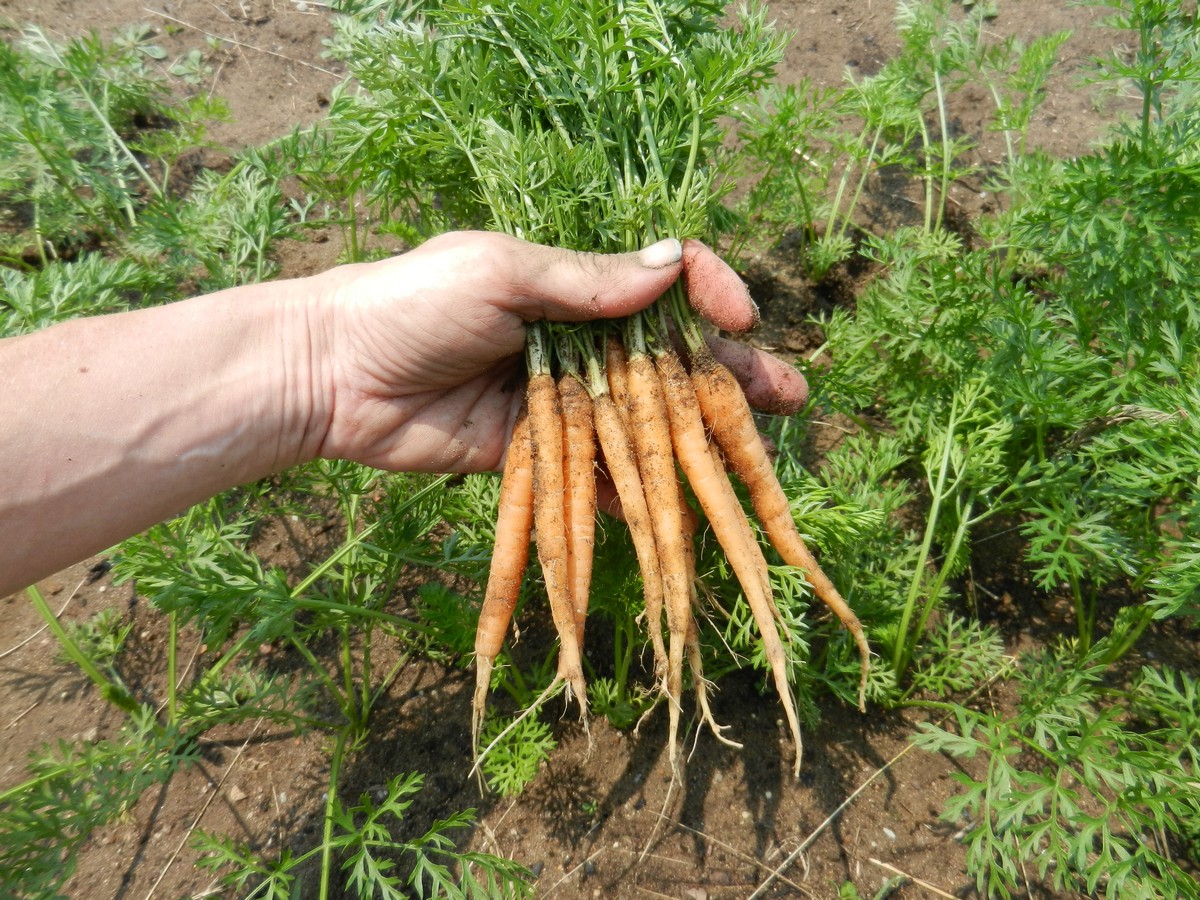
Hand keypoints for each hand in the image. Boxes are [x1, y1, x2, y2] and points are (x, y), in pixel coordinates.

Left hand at [307, 230, 805, 472]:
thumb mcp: (499, 272)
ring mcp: (559, 402)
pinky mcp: (534, 455)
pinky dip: (634, 490)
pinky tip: (684, 504)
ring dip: (699, 439)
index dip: (708, 294)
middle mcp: (574, 342)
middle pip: (669, 361)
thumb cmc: (409, 304)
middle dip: (731, 378)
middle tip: (790, 397)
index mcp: (569, 286)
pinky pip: (596, 473)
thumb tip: (672, 264)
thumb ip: (584, 280)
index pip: (661, 283)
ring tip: (758, 457)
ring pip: (642, 422)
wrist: (332, 376)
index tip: (741, 318)